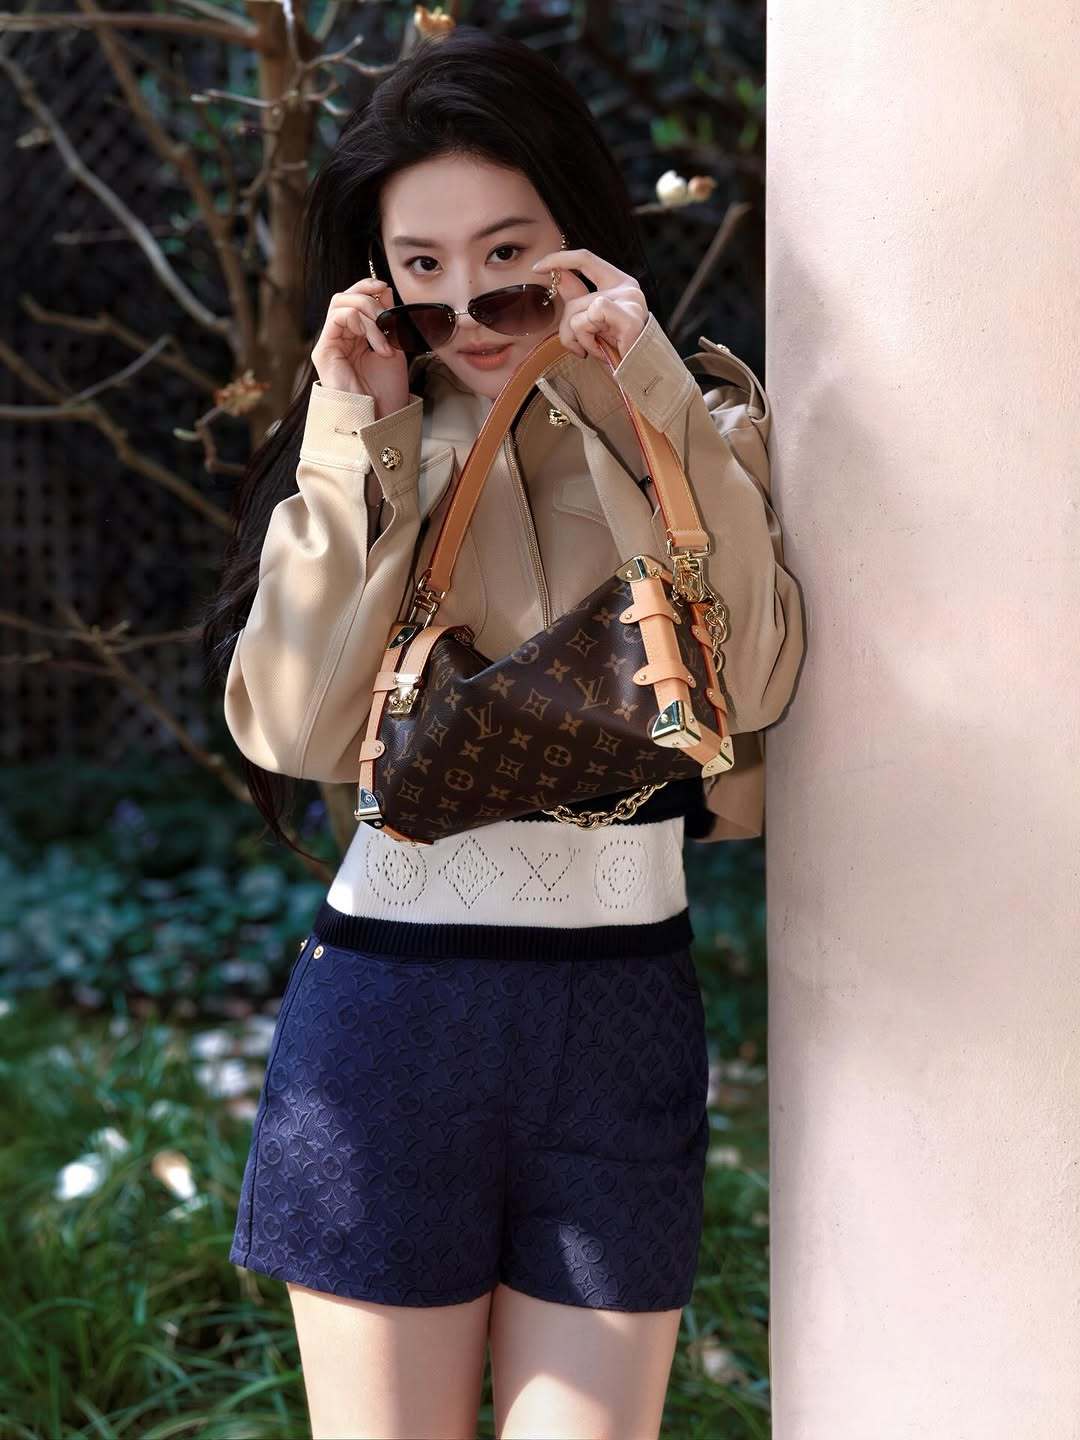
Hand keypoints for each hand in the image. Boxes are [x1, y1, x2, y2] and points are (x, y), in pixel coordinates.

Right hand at [310, 278, 409, 419]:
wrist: (380, 417)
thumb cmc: (386, 389)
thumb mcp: (392, 345)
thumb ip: (386, 319)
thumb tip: (383, 290)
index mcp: (353, 336)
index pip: (353, 298)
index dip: (367, 287)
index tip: (386, 288)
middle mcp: (338, 337)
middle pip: (344, 296)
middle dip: (369, 297)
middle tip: (388, 317)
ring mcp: (329, 343)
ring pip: (340, 303)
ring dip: (369, 313)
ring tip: (385, 339)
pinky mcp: (323, 350)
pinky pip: (339, 318)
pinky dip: (363, 324)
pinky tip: (378, 344)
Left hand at [530, 247, 647, 362]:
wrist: (636, 376)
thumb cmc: (615, 352)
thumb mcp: (591, 321)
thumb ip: (576, 297)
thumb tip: (557, 274)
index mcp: (619, 282)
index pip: (585, 259)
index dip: (558, 260)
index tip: (536, 268)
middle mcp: (627, 287)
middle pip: (574, 299)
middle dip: (566, 328)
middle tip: (580, 347)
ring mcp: (631, 301)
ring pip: (578, 312)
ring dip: (578, 338)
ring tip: (596, 350)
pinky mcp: (630, 318)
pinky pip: (591, 317)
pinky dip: (588, 339)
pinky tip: (602, 352)